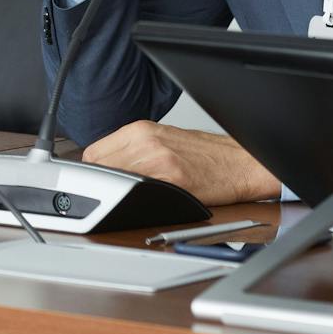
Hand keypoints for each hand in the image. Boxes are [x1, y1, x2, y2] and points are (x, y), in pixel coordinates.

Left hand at [82, 121, 278, 205]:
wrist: (240, 162)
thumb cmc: (206, 155)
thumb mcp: (162, 140)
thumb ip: (132, 149)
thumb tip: (103, 167)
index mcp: (140, 130)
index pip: (93, 153)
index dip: (92, 173)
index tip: (96, 183)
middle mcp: (145, 141)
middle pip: (99, 169)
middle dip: (102, 186)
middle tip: (111, 197)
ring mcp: (157, 160)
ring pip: (115, 183)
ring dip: (117, 195)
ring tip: (130, 200)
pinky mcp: (172, 180)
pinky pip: (138, 194)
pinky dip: (135, 202)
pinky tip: (146, 203)